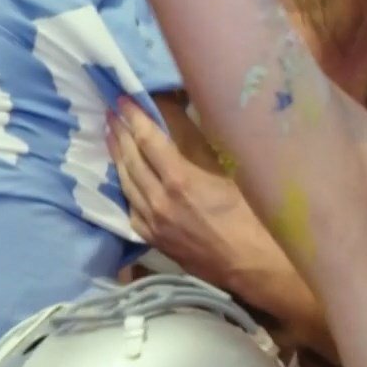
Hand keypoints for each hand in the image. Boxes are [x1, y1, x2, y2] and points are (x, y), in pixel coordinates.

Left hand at [108, 97, 283, 293]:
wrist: (255, 267)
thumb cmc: (254, 218)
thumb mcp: (232, 175)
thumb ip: (204, 150)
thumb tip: (185, 123)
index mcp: (180, 180)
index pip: (149, 141)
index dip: (135, 118)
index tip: (123, 99)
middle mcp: (160, 201)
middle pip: (132, 161)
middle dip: (121, 134)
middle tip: (112, 113)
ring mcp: (154, 224)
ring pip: (127, 186)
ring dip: (118, 159)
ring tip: (111, 138)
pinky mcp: (156, 241)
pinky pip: (132, 211)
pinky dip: (126, 190)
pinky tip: (125, 181)